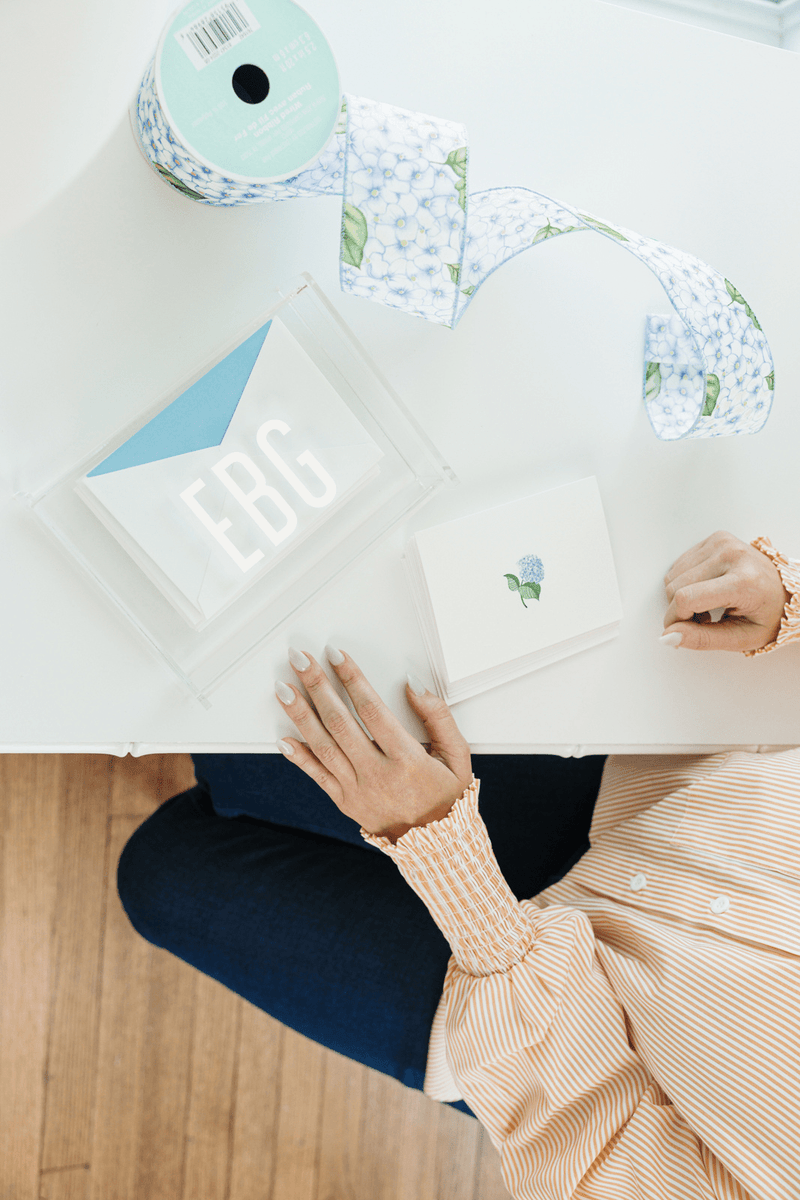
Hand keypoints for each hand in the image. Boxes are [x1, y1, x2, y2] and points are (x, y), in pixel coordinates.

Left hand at [274, 646, 472, 842]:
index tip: (335, 655)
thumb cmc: (446, 797)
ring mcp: (357, 790)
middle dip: (317, 687)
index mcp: (406, 759)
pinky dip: (299, 757)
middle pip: (339, 723)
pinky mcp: (345, 802)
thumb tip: (413, 685)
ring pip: (323, 746)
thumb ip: (438, 716)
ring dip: (300, 715)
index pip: (372, 709)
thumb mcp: (458, 755)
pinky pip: (317, 776)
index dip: (351, 678)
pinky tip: (284, 737)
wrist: (436, 848)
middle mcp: (377, 774)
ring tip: (283, 688)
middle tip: (299, 659)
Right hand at [662, 531, 789, 651]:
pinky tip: (705, 590)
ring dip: (681, 597)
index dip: (675, 619)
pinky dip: (685, 583)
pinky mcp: (715, 539)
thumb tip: (668, 636)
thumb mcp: (741, 638)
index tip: (682, 632)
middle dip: (680, 611)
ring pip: (673, 577)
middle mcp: (732, 555)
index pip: (686, 598)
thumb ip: (703, 639)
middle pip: (675, 587)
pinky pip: (679, 565)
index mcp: (744, 581)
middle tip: (703, 620)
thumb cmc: (768, 615)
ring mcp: (723, 543)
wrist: (785, 590)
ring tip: (707, 605)